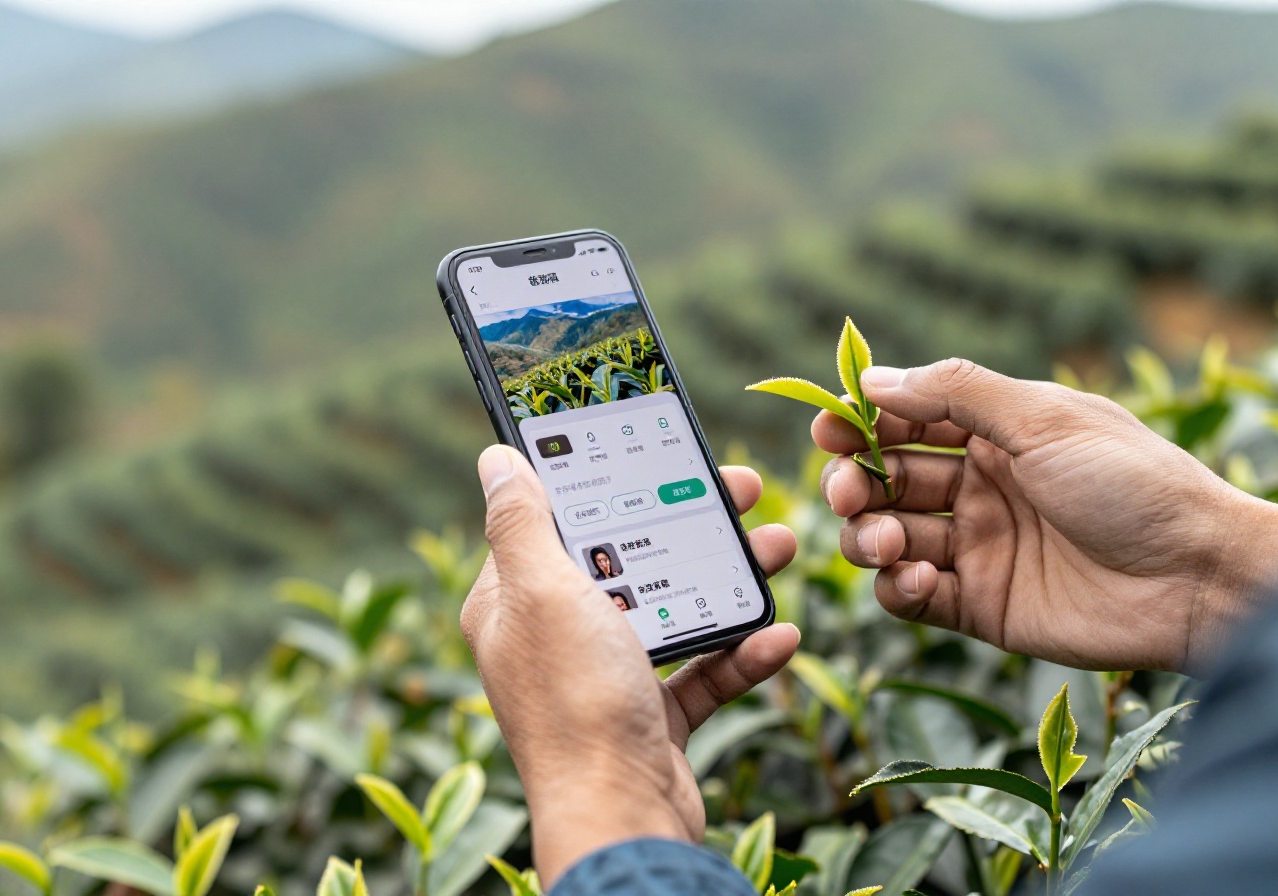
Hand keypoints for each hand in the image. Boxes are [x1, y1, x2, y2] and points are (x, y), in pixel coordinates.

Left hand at [462, 446, 798, 885]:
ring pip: (674, 611)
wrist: (622, 821)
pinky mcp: (651, 723)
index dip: (609, 484)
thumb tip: (495, 456)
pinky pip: (703, 676)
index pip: (558, 523)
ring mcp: (606, 683)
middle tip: (745, 488)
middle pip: (627, 561)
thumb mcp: (544, 592)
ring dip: (729, 579)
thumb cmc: (575, 704)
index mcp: (516, 605)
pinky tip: (781, 635)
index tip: (660, 451)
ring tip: (782, 547)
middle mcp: (556, 640)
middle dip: (690, 525)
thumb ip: (522, 522)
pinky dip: (743, 655)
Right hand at [813, 359, 1277, 672]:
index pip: (907, 422)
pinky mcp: (982, 607)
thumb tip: (874, 379)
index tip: (829, 431)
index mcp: (999, 434)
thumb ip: (956, 394)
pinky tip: (918, 579)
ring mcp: (980, 548)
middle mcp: (982, 488)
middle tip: (851, 492)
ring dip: (870, 536)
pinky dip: (897, 588)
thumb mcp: (1045, 420)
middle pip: (886, 481)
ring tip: (888, 542)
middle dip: (854, 483)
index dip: (861, 425)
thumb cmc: (1135, 485)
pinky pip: (912, 597)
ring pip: (888, 539)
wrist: (1199, 579)